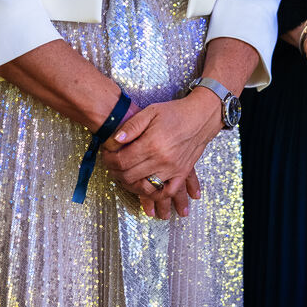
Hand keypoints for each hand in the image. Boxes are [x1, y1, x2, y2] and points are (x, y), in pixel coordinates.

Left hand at [101, 90, 221, 218]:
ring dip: (129, 185)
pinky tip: (145, 190)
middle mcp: (162, 160)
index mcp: (152, 143)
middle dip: (115, 172)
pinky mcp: (181, 174)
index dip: (109, 159)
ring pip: (144, 187)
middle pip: (129, 176)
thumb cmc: (175, 112)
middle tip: (111, 164)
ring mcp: (172, 170)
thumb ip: (131, 126)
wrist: (201, 117)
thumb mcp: (151, 112)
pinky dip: (154, 195)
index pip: (122, 161)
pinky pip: (166, 192)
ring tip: (124, 176)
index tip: (106, 154)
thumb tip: (115, 140)